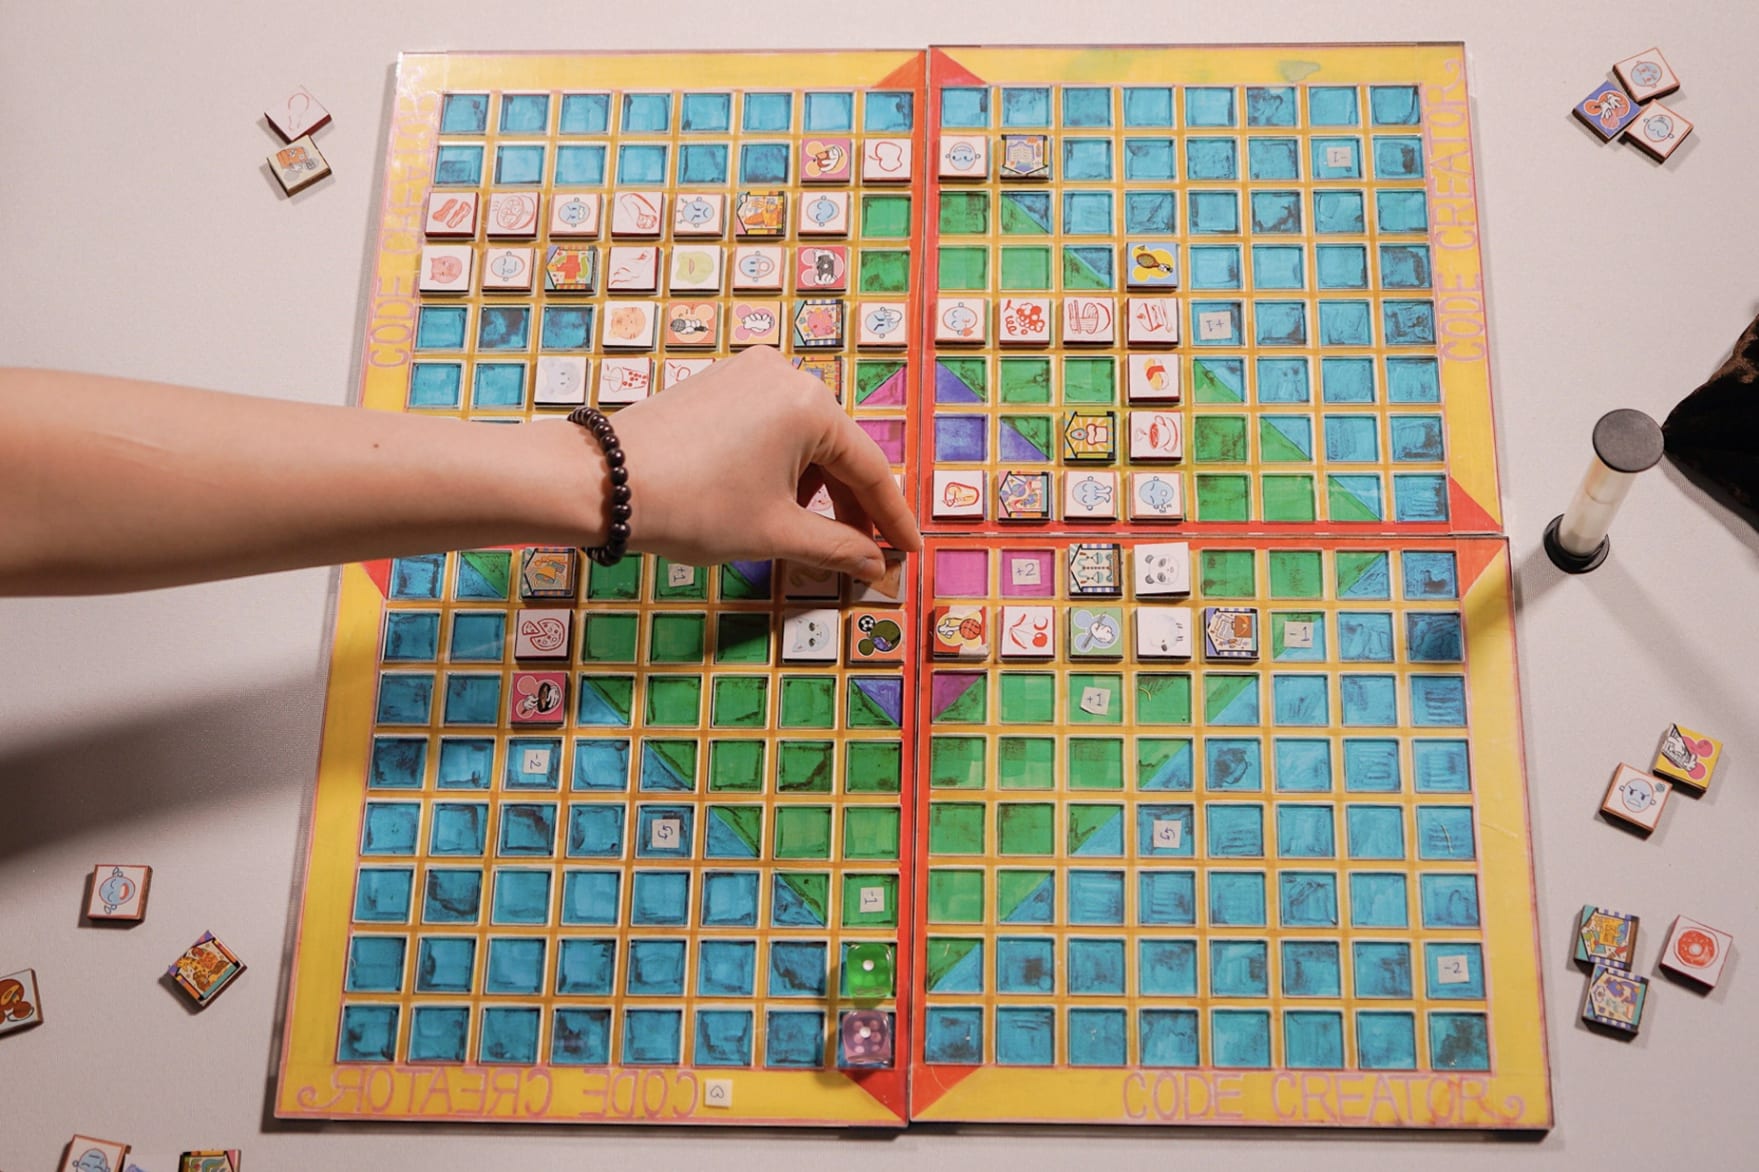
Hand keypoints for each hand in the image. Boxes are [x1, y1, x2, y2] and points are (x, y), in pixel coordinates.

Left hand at [593, 346, 920, 578]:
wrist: (601, 483)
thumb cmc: (692, 505)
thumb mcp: (775, 533)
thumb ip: (837, 548)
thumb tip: (875, 565)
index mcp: (810, 404)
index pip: (869, 470)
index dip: (892, 519)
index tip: (909, 553)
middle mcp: (786, 375)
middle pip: (839, 451)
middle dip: (852, 507)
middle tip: (864, 554)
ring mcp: (749, 373)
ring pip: (805, 439)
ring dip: (816, 488)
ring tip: (808, 535)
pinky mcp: (720, 382)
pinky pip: (771, 426)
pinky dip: (783, 467)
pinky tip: (774, 502)